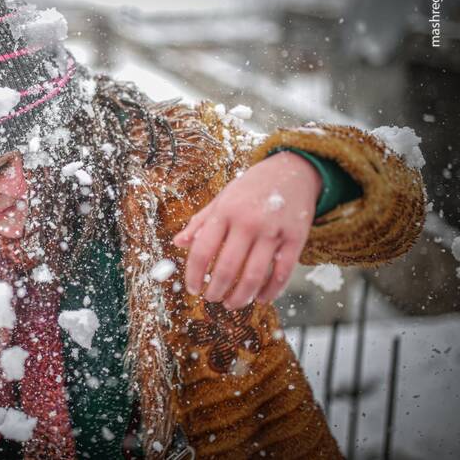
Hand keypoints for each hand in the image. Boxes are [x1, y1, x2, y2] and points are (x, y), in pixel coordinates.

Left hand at [172, 151, 321, 309]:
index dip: (194, 275)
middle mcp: (248, 222)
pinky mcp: (296, 238)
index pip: (202, 250)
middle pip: (228, 268)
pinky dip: (271, 291)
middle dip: (216, 290)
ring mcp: (273, 231)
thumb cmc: (251, 188)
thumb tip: (178, 243)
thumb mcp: (222, 199)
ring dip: (241, 297)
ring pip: (255, 275)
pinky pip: (282, 273)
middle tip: (211, 299)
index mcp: (225, 212)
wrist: (293, 171)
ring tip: (232, 304)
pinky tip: (261, 299)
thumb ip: (200, 222)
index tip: (192, 289)